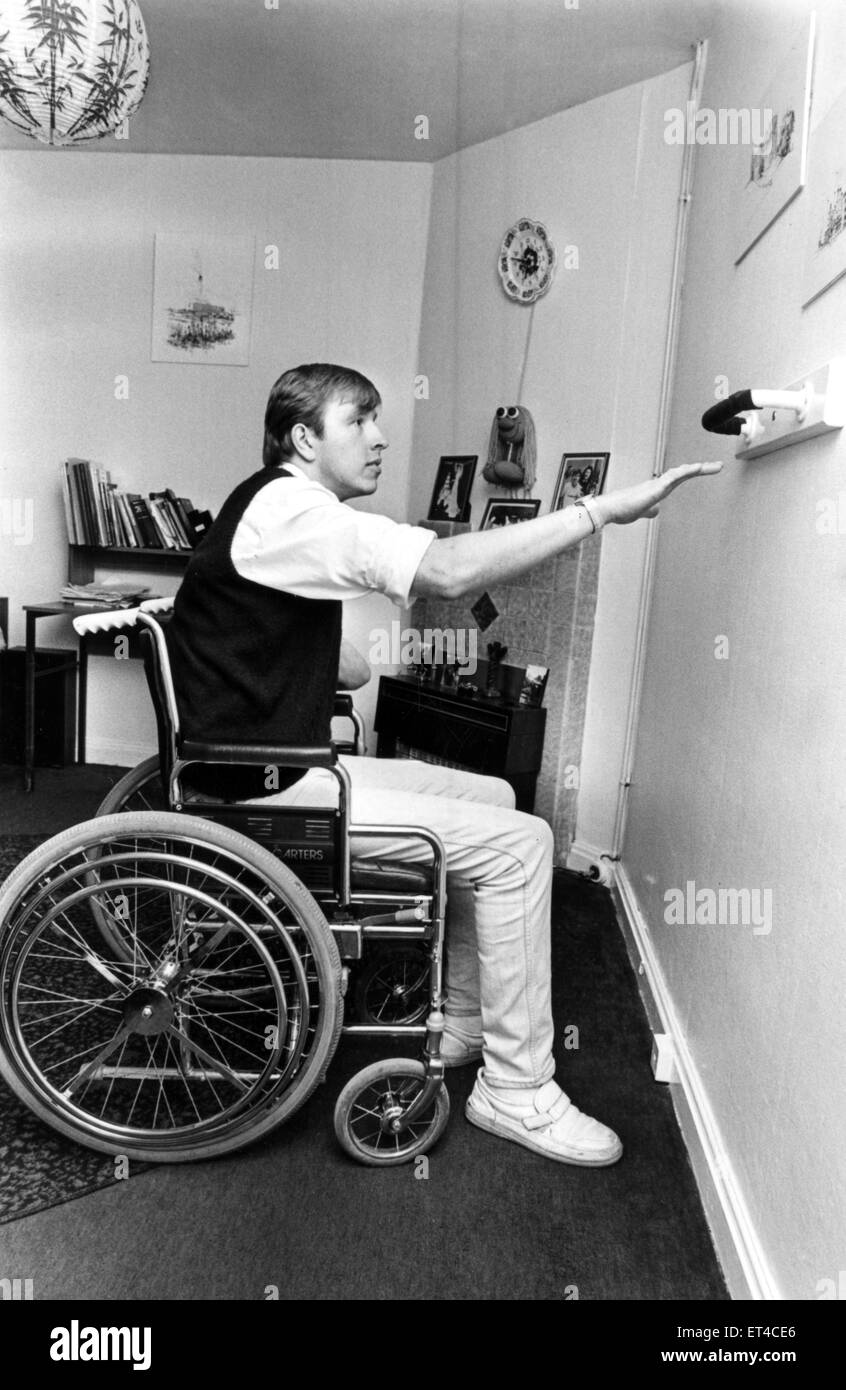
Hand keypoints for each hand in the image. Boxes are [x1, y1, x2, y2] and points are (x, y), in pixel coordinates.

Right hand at [593, 462, 722, 525]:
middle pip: (684, 472)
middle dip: (701, 469)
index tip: (703, 469)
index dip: (690, 473)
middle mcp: (658, 483)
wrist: (609, 510)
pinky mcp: (656, 488)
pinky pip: (675, 476)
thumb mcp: (640, 512)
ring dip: (700, 468)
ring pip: (682, 472)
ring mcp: (657, 484)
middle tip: (718, 466)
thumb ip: (649, 510)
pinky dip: (688, 471)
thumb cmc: (620, 510)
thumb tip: (657, 510)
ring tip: (717, 467)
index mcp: (656, 489)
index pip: (677, 478)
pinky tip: (699, 468)